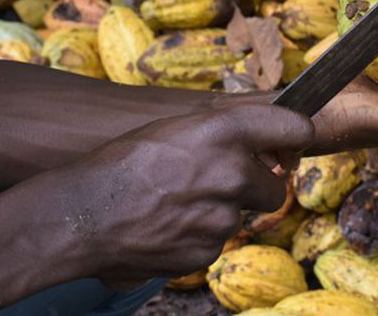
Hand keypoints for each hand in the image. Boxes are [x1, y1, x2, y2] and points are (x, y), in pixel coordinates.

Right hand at [42, 103, 312, 280]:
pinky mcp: (207, 250)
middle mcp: (232, 172)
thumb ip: (225, 132)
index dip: (295, 137)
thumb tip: (267, 142)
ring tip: (176, 204)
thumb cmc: (123, 163)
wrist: (83, 214)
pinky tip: (168, 226)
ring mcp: (222, 215)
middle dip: (253, 187)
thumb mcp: (177, 127)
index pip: (294, 128)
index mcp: (224, 131)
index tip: (291, 145)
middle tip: (215, 183)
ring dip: (219, 212)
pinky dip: (198, 237)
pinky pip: (216, 242)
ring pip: (240, 216)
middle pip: (274, 185)